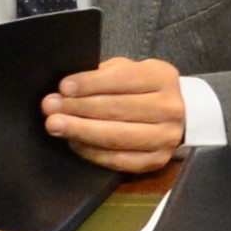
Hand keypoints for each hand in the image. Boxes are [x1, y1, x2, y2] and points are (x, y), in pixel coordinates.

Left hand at [46, 55, 189, 175]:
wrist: (180, 117)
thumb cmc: (144, 90)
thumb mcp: (132, 70)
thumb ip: (106, 74)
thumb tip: (68, 89)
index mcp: (163, 78)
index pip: (124, 79)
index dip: (91, 84)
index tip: (64, 87)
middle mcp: (170, 108)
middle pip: (118, 109)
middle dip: (79, 108)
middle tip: (50, 108)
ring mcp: (165, 137)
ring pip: (116, 136)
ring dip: (81, 130)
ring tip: (55, 125)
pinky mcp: (156, 160)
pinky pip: (118, 159)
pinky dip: (92, 151)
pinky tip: (74, 142)